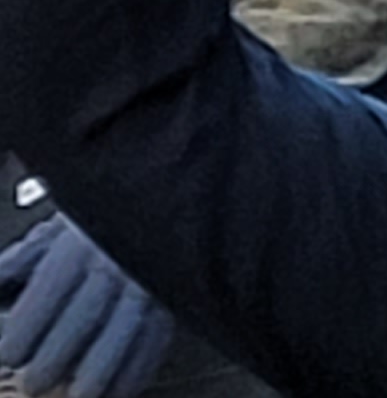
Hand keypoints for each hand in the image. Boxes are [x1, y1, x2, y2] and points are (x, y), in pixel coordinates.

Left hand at [0, 216, 171, 397]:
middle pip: (86, 315)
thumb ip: (16, 264)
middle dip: (56, 358)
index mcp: (79, 244)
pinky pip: (160, 333)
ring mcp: (150, 277)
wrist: (154, 202)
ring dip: (103, 368)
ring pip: (129, 327)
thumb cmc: (94, 227)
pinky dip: (141, 366)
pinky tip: (121, 388)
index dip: (26, 330)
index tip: (10, 354)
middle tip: (35, 383)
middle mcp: (115, 260)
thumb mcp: (50, 235)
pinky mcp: (174, 293)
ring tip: (81, 394)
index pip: (49, 292)